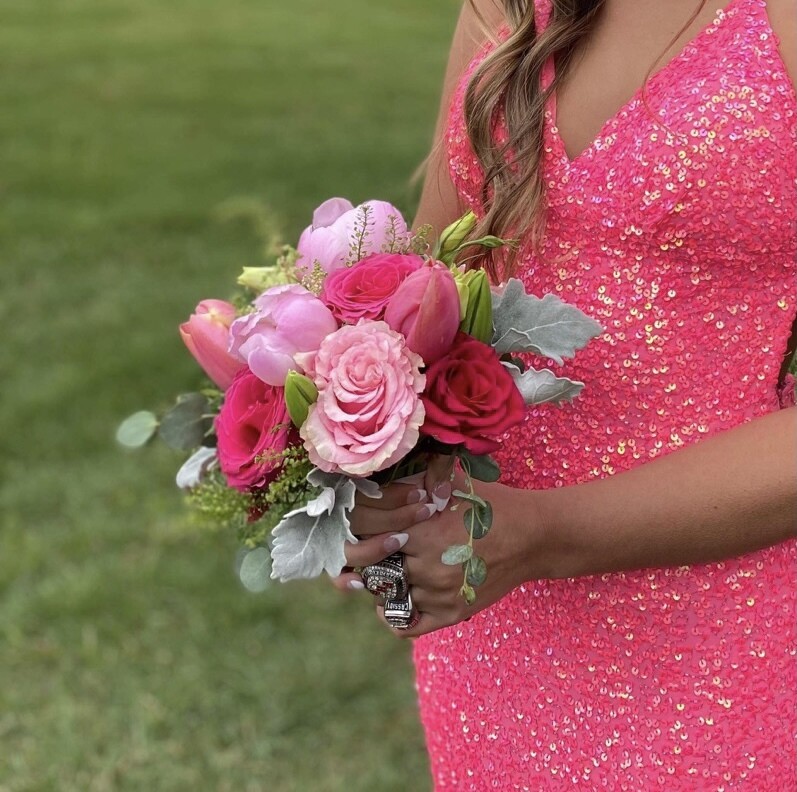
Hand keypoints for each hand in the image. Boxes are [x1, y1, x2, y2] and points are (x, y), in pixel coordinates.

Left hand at [331, 456, 552, 637]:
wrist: (532, 537)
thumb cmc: (492, 506)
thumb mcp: (455, 484)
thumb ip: (419, 480)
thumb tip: (388, 471)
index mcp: (423, 534)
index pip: (374, 542)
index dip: (372, 535)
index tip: (373, 529)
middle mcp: (428, 568)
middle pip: (380, 570)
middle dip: (380, 559)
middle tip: (384, 549)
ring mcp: (440, 595)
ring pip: (392, 595)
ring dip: (390, 583)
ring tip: (396, 566)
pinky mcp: (452, 614)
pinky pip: (408, 625)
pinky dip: (394, 616)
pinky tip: (394, 600)